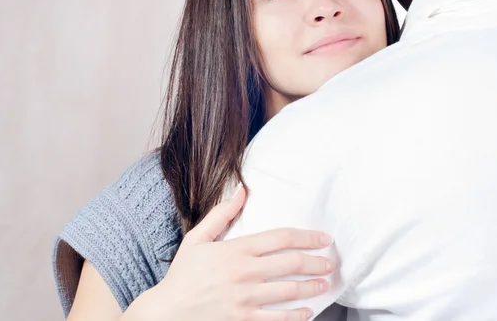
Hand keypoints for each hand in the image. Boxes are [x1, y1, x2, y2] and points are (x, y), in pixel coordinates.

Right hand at [138, 185, 334, 320]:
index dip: (307, 237)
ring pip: (289, 292)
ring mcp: (245, 299)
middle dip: (316, 262)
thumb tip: (241, 190)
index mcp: (236, 250)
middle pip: (291, 263)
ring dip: (311, 288)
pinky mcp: (242, 320)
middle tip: (330, 263)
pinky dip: (296, 316)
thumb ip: (220, 214)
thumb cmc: (183, 274)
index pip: (281, 238)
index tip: (323, 238)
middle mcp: (244, 273)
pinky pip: (276, 319)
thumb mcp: (197, 238)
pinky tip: (308, 313)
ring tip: (324, 285)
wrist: (167, 312)